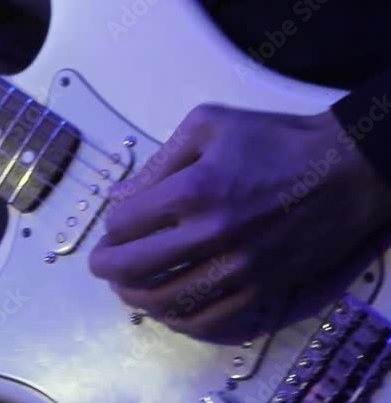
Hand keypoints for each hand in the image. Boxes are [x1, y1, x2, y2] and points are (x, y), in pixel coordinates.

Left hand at [88, 104, 390, 338]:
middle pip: (136, 266)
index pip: (126, 223)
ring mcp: (239, 266)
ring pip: (168, 299)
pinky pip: (211, 318)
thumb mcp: (208, 125)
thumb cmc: (274, 139)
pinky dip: (179, 319)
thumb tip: (119, 196)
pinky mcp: (263, 287)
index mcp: (193, 190)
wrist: (345, 168)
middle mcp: (212, 233)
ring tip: (126, 289)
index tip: (112, 226)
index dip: (110, 227)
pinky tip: (167, 310)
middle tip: (100, 264)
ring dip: (136, 297)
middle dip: (106, 267)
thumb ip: (158, 162)